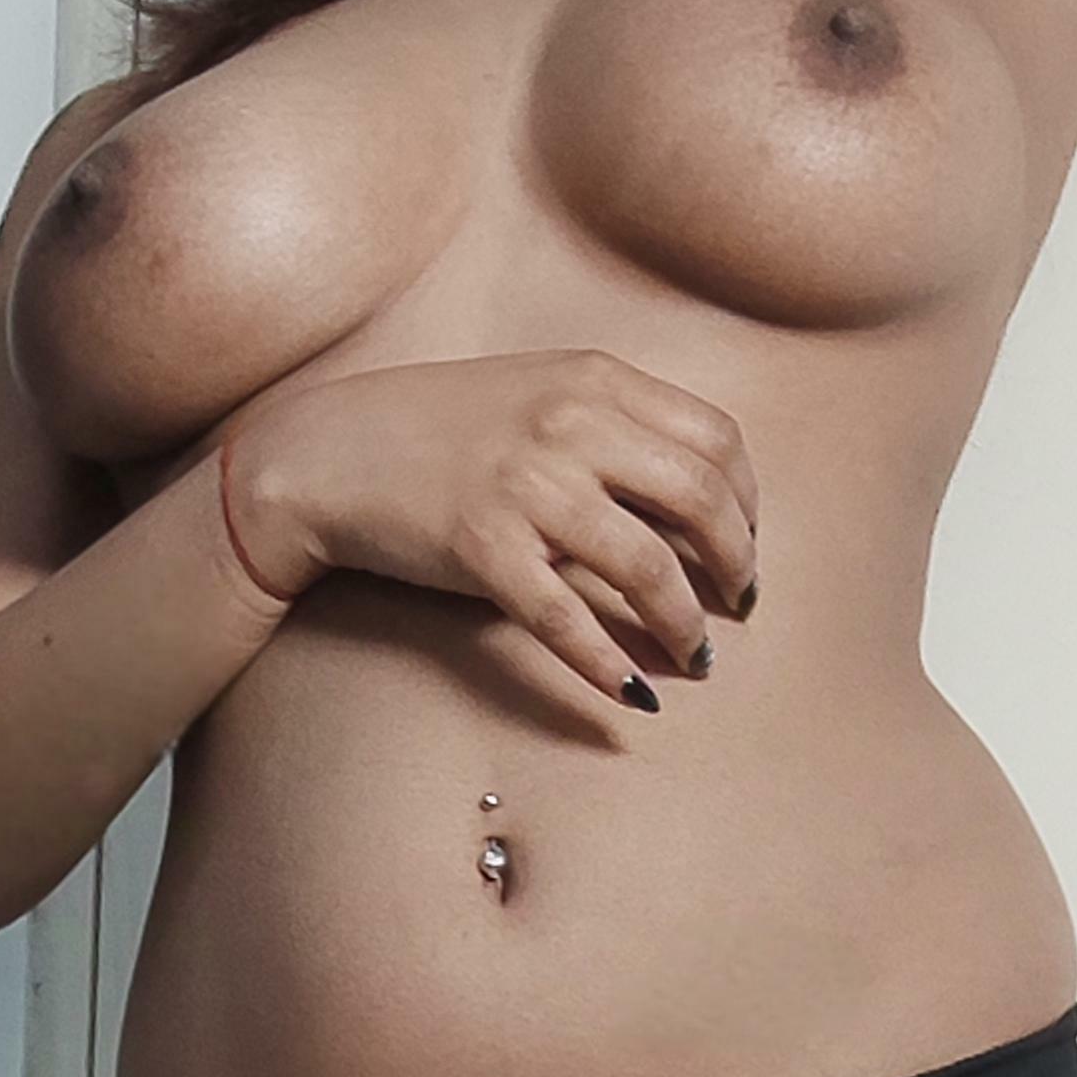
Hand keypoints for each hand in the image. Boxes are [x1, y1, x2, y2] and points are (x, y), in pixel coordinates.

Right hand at [220, 351, 760, 709]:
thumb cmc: (437, 433)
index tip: (743, 549)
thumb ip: (611, 428)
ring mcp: (527, 486)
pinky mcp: (482, 547)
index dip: (746, 505)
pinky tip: (631, 696)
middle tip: (736, 611)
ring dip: (683, 626)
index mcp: (594, 380)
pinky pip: (566, 618)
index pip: (715, 441)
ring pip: (646, 567)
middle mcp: (571, 424)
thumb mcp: (537, 395)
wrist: (329, 453)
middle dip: (734, 568)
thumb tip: (692, 499)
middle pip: (700, 501)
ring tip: (694, 658)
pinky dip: (608, 665)